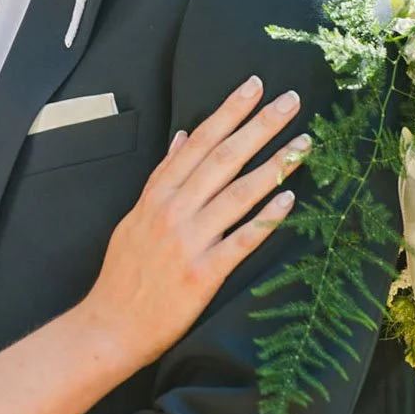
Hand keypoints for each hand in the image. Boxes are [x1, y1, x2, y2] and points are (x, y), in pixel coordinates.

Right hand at [78, 76, 310, 367]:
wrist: (110, 326)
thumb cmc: (124, 274)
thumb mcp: (134, 217)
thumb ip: (161, 178)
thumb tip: (181, 138)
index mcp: (156, 196)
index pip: (198, 142)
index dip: (228, 112)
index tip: (254, 86)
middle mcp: (173, 212)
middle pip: (222, 158)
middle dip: (259, 126)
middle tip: (291, 100)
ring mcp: (188, 242)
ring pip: (237, 194)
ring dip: (274, 165)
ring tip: (304, 143)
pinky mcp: (203, 274)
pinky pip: (241, 240)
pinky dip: (266, 218)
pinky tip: (290, 198)